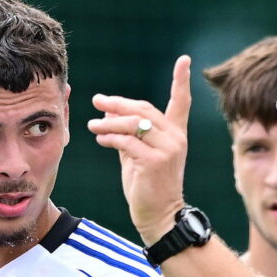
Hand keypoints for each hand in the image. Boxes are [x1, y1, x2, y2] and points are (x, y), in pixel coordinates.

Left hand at [88, 55, 195, 243]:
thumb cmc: (148, 187)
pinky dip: (110, 138)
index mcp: (176, 134)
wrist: (159, 216)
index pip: (181, 102)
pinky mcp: (154, 162)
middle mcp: (176, 138)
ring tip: (92, 126)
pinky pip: (126, 142)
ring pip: (133, 124)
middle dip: (118, 104)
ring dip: (108, 123)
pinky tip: (100, 139)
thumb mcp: (138, 156)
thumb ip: (128, 135)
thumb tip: (109, 115)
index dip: (182, 81)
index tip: (185, 60)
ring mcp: (167, 150)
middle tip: (97, 101)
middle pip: (144, 109)